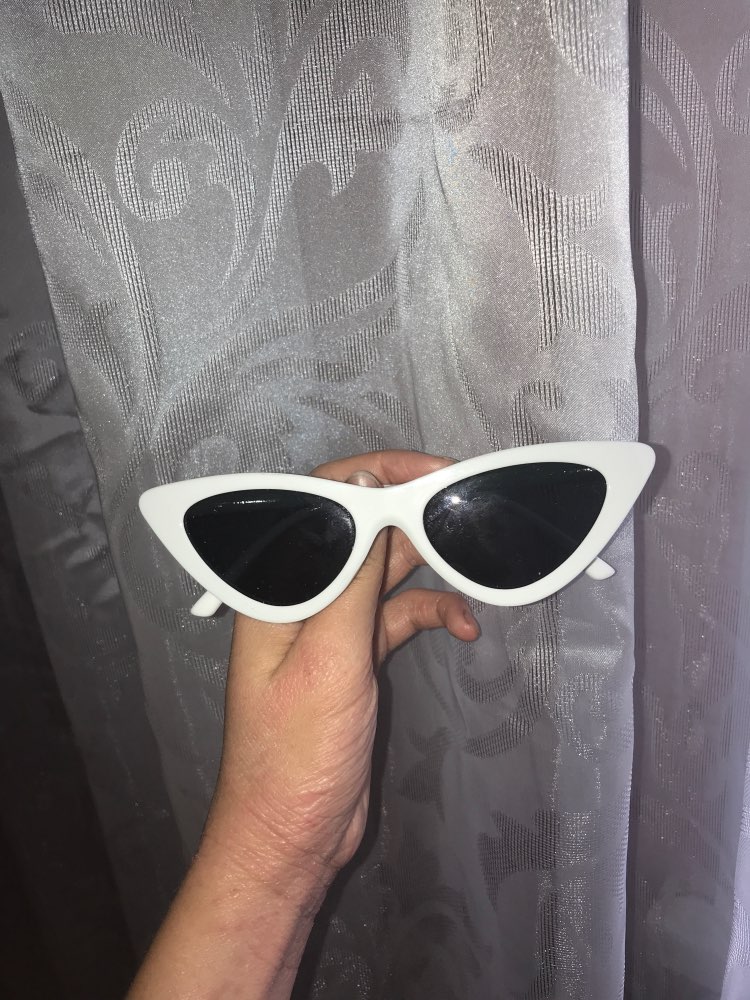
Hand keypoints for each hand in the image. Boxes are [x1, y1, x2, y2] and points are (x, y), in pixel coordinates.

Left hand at [201, 450, 479, 901]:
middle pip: (358, 531)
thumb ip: (350, 578)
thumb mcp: (329, 660)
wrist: (292, 835)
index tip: (434, 473)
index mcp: (279, 587)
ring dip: (427, 564)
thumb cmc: (297, 752)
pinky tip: (462, 625)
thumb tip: (366, 492)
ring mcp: (331, 626)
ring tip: (472, 555)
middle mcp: (303, 596)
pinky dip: (431, 613)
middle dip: (411, 513)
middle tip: (466, 505)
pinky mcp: (357, 656)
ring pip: (383, 570)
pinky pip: (398, 616)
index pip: (324, 503)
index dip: (377, 476)